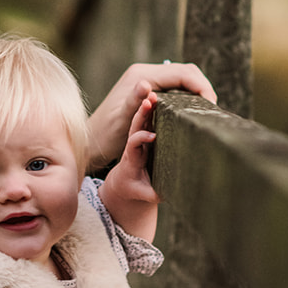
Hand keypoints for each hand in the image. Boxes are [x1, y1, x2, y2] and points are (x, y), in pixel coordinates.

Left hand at [87, 62, 215, 166]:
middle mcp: (145, 74)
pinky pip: (175, 88)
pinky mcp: (148, 91)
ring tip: (204, 113)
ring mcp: (147, 81)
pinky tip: (190, 113)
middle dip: (203, 88)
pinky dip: (188, 96)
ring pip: (183, 79)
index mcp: (141, 76)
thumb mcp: (120, 120)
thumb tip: (146, 85)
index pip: (183, 73)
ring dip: (196, 92)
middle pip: (186, 72)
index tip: (211, 107)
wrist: (91, 141)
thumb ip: (134, 101)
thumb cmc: (105, 134)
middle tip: (212, 112)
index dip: (202, 86)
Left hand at [99, 95, 158, 240]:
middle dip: (143, 113)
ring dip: (147, 106)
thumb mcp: (141, 193)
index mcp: (131, 158)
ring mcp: (137, 137)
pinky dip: (153, 109)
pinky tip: (161, 98)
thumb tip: (164, 193)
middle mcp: (133, 144)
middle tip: (150, 100)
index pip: (134, 143)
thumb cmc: (133, 187)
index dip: (141, 138)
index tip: (152, 136)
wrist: (123, 181)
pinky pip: (148, 119)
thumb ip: (151, 193)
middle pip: (136, 125)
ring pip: (141, 119)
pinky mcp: (143, 133)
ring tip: (153, 94)